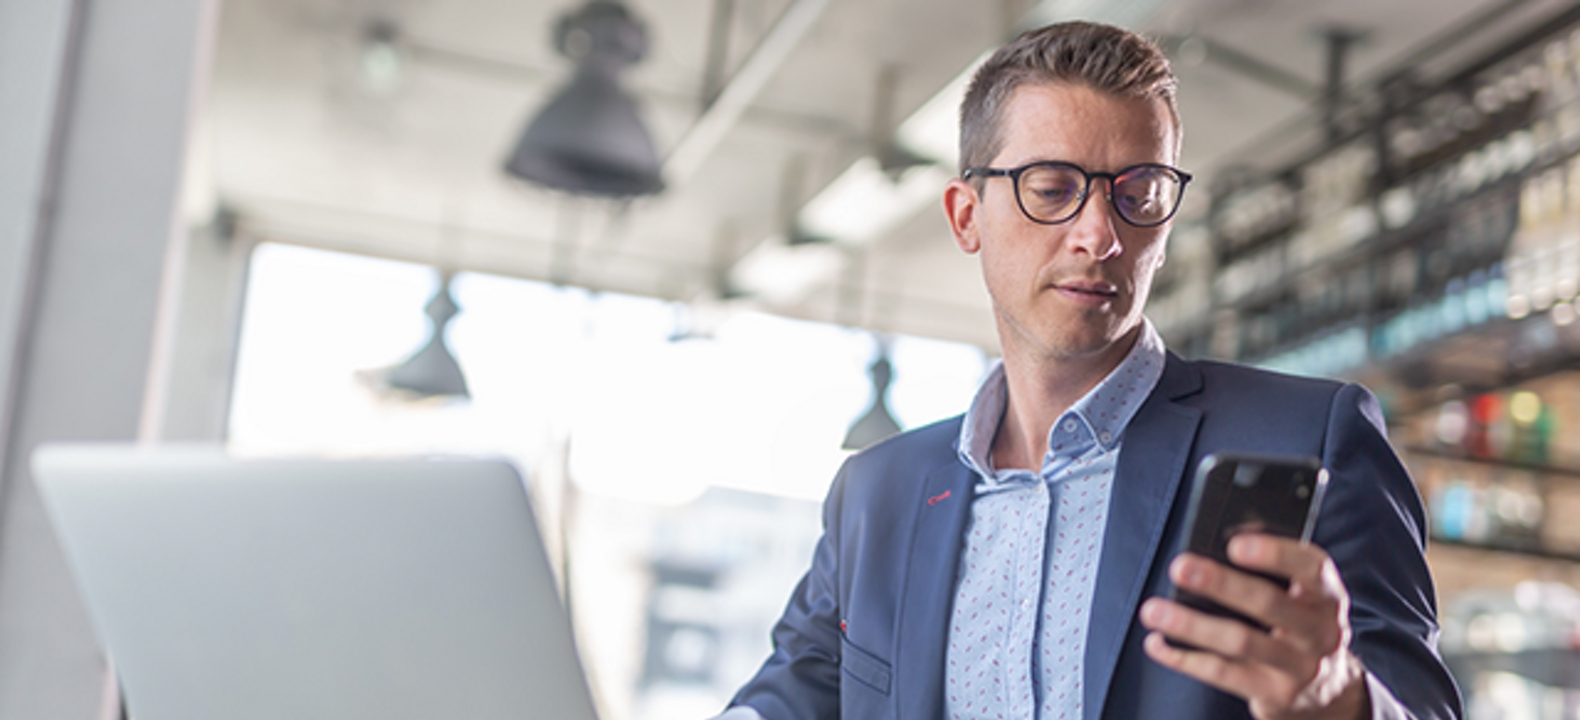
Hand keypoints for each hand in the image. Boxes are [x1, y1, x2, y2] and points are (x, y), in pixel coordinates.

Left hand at [1137, 534, 1369, 719]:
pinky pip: (1223, 674)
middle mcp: (1321, 632)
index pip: (1312, 568)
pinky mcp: (1276, 695)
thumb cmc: (1301, 626)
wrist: (1330, 692)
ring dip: (1191, 625)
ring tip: (1153, 610)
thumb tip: (1214, 547)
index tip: (1234, 544)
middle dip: (1220, 583)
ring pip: (1240, 642)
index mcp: (1327, 597)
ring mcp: (1300, 668)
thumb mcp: (1304, 598)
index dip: (1276, 554)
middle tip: (1180, 567)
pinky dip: (1184, 658)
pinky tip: (1158, 643)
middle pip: (1268, 603)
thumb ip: (1274, 574)